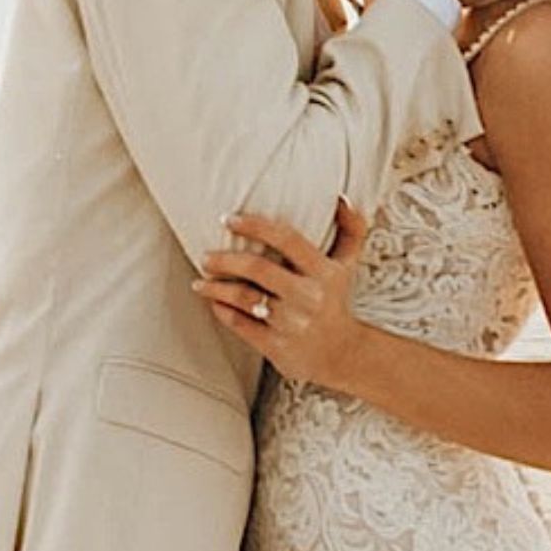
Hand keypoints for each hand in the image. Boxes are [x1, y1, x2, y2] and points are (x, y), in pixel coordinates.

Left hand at [199, 199, 371, 385]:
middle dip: (225, 261)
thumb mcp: (348, 265)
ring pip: (244, 298)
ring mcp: (291, 323)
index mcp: (324, 272)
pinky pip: (240, 325)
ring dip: (216, 288)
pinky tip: (213, 303)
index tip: (229, 219)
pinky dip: (222, 311)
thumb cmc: (336, 300)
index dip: (255, 225)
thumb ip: (350, 229)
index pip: (287, 239)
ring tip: (200, 281)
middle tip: (205, 256)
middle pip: (258, 269)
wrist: (342, 353)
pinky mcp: (277, 346)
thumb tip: (342, 197)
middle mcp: (308, 296)